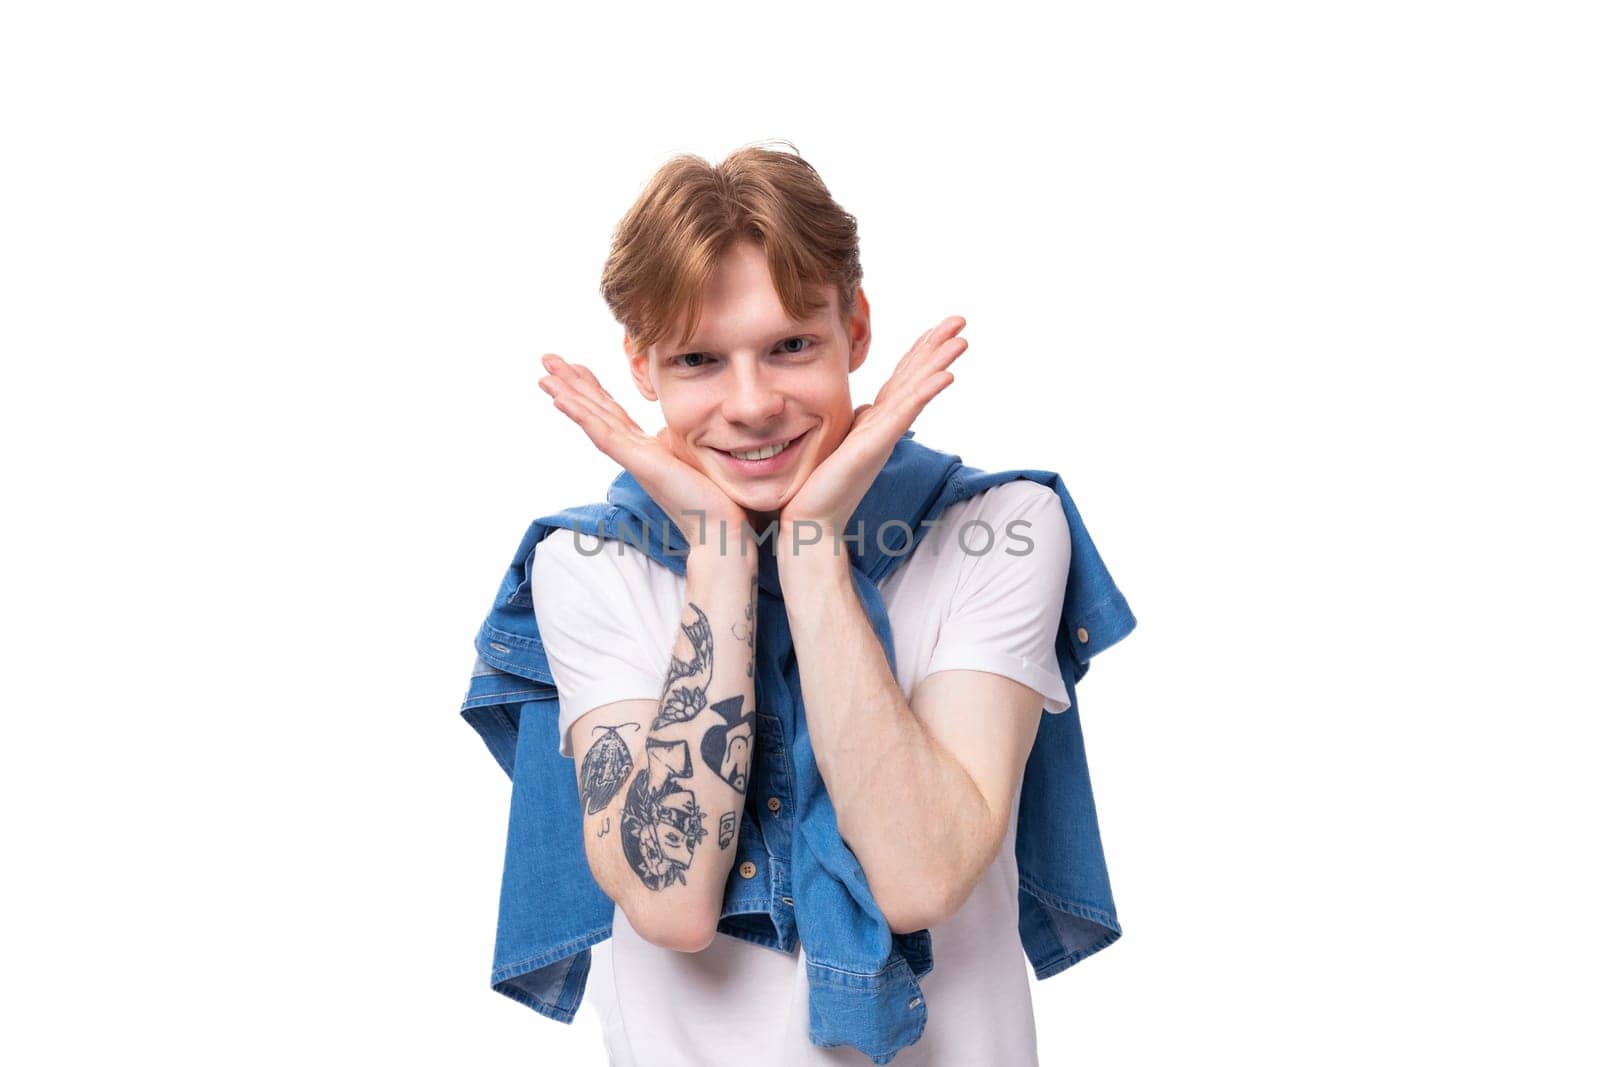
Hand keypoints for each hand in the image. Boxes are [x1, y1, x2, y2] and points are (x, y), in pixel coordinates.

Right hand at [537, 354, 744, 547]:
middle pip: (595, 410)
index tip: (575, 366)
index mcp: (644, 449)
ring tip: (544, 376)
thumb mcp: (691, 459)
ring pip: (592, 420)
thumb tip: (678, 430)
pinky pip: (604, 436)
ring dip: (567, 396)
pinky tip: (562, 400)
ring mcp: (633, 458)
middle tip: (547, 360)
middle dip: (570, 384)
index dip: (592, 388)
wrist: (719, 528)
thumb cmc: (711, 499)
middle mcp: (633, 451)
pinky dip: (582, 416)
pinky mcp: (639, 464)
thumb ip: (675, 443)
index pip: (611, 412)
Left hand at [778, 315, 967, 539]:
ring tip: (962, 338)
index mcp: (875, 422)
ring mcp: (884, 434)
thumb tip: (864, 409)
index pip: (902, 378)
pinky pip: (906, 412)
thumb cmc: (819, 486)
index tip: (937, 328)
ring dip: (939, 362)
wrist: (810, 520)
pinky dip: (926, 391)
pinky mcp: (877, 445)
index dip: (919, 351)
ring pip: (917, 389)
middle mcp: (885, 425)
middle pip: (915, 377)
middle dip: (937, 346)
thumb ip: (856, 423)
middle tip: (961, 320)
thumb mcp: (839, 441)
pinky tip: (946, 375)